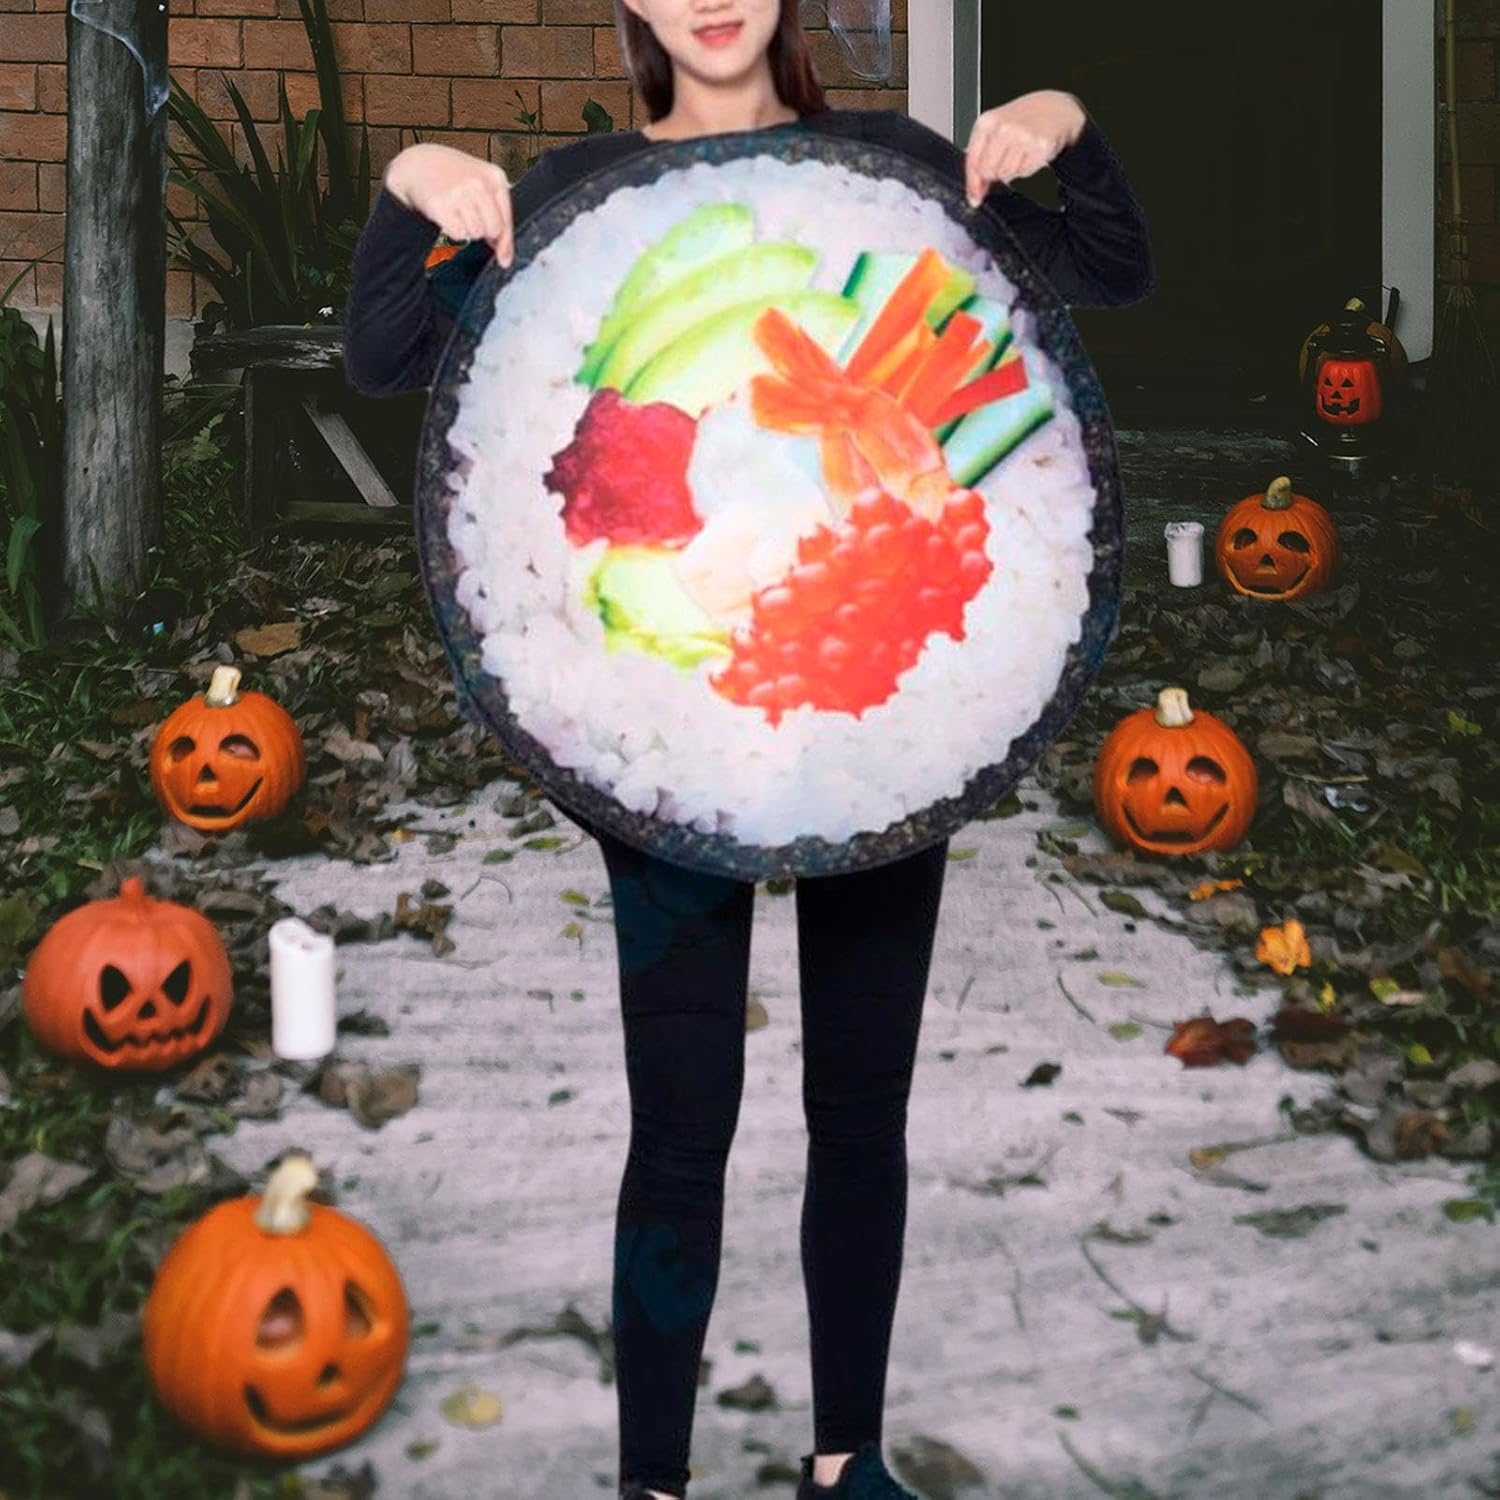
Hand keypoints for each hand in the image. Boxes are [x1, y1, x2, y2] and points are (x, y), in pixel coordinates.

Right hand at [385, 143, 515, 267]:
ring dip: (467, 230)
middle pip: (493, 230)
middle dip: (483, 231)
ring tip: (457, 213)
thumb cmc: (453, 176)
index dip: (505, 242)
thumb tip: (504, 254)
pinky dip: (452, 230)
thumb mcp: (481, 184)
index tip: (504, 258)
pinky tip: (447, 215)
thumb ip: (497, 213)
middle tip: (470, 219)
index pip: (507, 219)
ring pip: (475, 233)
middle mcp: (479, 183)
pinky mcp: (441, 205)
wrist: (419, 163)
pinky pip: (458, 234)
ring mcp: (460, 193)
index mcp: (494, 177)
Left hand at [965, 89, 1086, 206]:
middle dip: (996, 173)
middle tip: (1006, 162)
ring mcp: (1022, 137)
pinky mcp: (1039, 147)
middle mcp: (1003, 128)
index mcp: (987, 123)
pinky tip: (1030, 156)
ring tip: (1020, 155)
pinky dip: (1027, 170)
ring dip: (1013, 172)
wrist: (1053, 109)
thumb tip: (975, 192)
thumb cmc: (1021, 121)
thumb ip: (980, 158)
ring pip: (1007, 176)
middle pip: (988, 172)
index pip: (973, 162)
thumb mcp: (994, 131)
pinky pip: (1025, 174)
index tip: (975, 198)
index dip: (973, 183)